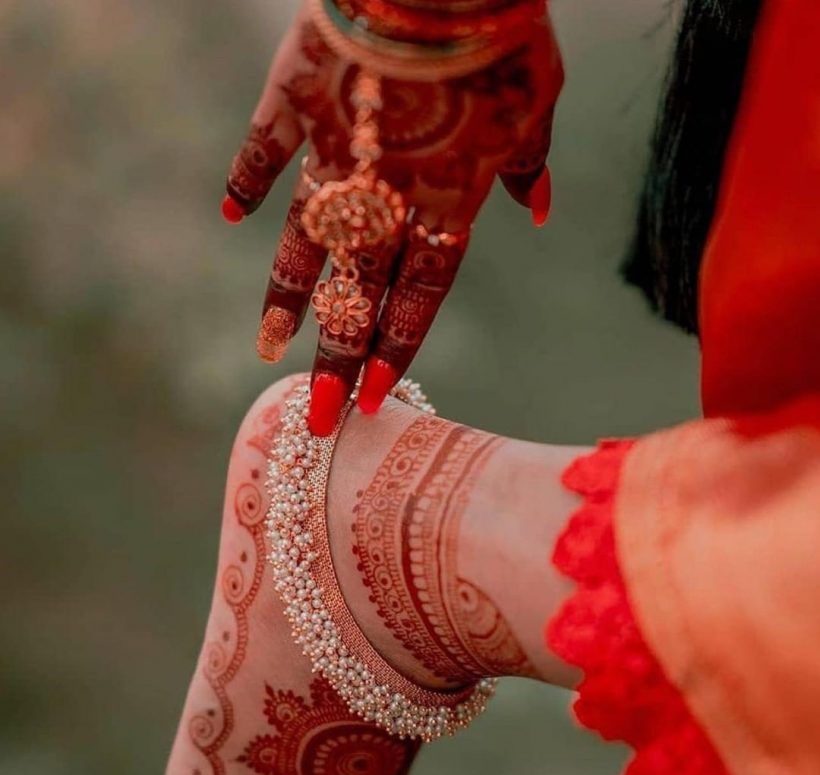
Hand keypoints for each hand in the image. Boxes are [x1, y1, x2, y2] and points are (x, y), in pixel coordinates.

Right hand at [223, 3, 562, 433]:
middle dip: (337, 356)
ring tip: (268, 345)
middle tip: (315, 413)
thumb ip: (528, 165)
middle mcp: (387, 192)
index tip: (371, 398)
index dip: (393, 349)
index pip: (418, 296)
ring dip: (288, 297)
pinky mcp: (295, 100)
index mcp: (447, 199)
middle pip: (358, 293)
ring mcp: (336, 152)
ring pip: (307, 243)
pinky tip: (226, 214)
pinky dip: (245, 178)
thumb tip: (536, 209)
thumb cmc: (504, 32)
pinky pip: (262, 149)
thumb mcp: (537, 102)